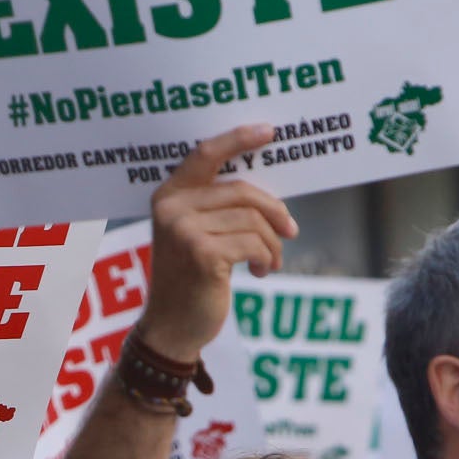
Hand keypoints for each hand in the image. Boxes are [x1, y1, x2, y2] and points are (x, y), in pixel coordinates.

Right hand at [142, 124, 298, 361]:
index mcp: (168, 196)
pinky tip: (260, 272)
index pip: (205, 155)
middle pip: (242, 191)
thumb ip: (216, 208)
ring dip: (272, 243)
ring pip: (253, 220)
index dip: (238, 139)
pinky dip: (267, 259)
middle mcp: (171, 209)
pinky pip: (254, 244)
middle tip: (290, 231)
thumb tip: (268, 196)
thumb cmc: (190, 280)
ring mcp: (184, 231)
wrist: (172, 327)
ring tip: (270, 261)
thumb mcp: (195, 236)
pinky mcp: (202, 254)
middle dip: (273, 212)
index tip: (269, 130)